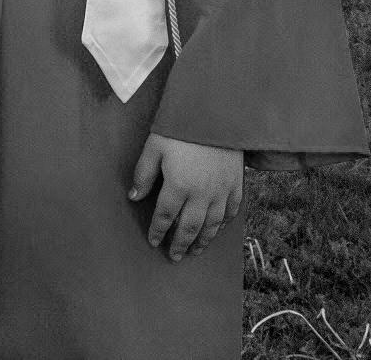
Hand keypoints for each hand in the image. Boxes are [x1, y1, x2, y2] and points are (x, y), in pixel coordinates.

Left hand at [129, 134, 242, 262]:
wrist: (217, 113)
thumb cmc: (181, 127)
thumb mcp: (154, 145)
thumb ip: (144, 173)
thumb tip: (134, 197)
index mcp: (178, 186)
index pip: (165, 216)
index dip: (158, 231)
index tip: (154, 241)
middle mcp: (201, 195)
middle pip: (189, 228)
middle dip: (180, 244)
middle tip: (175, 256)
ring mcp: (221, 191)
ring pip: (211, 225)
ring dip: (202, 241)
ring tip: (195, 252)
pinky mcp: (236, 184)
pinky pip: (230, 212)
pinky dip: (222, 225)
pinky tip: (217, 230)